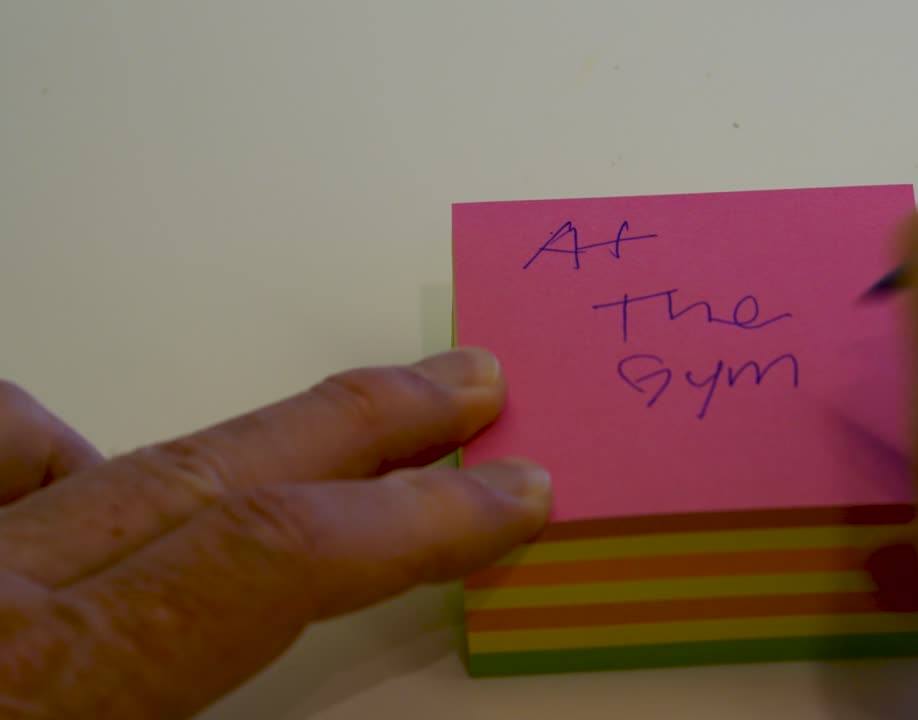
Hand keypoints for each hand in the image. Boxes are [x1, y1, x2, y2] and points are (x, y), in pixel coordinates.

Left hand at [0, 348, 549, 718]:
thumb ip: (217, 711)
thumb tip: (296, 625)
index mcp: (66, 681)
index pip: (279, 556)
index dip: (416, 514)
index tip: (512, 493)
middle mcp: (0, 594)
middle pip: (218, 470)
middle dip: (366, 422)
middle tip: (467, 385)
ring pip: (89, 448)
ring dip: (228, 440)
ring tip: (322, 432)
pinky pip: (0, 459)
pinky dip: (56, 453)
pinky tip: (101, 475)